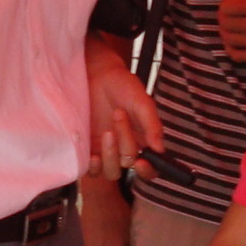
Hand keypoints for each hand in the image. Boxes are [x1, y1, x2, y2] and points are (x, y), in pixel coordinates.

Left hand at [85, 36, 161, 179]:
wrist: (95, 74)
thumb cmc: (121, 85)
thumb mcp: (141, 101)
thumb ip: (152, 124)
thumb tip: (159, 149)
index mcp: (142, 140)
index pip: (150, 167)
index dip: (148, 170)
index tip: (141, 162)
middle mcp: (124, 149)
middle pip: (128, 164)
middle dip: (126, 145)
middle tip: (119, 115)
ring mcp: (104, 151)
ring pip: (110, 171)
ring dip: (109, 156)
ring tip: (107, 132)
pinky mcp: (86, 149)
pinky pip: (89, 170)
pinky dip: (91, 166)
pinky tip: (91, 154)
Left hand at [216, 0, 245, 62]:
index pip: (228, 7)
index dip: (226, 5)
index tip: (231, 5)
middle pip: (225, 23)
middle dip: (223, 19)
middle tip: (228, 18)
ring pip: (229, 39)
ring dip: (226, 33)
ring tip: (231, 30)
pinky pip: (236, 55)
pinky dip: (232, 49)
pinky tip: (236, 44)